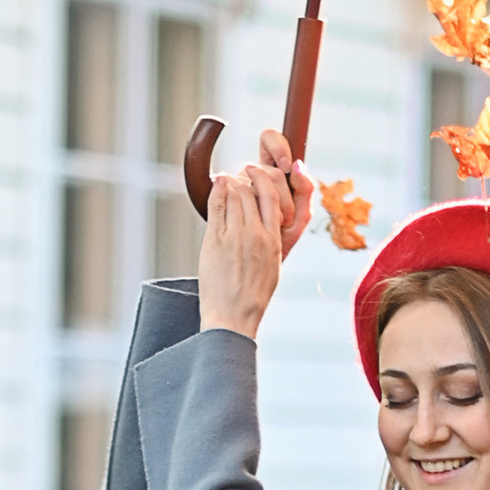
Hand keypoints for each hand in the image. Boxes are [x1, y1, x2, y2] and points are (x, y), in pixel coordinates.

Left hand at [196, 131, 314, 340]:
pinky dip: (217, 190)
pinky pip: (217, 205)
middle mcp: (256, 235)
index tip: (257, 173)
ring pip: (234, 194)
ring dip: (230, 182)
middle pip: (252, 191)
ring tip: (226, 178)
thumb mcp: (274, 266)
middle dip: (247, 177)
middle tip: (241, 173)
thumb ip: (273, 241)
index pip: (273, 197)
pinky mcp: (214, 241)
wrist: (234, 316)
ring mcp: (235, 237)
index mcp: (274, 241)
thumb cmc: (253, 296)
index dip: (264, 180)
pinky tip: (217, 184)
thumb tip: (270, 224)